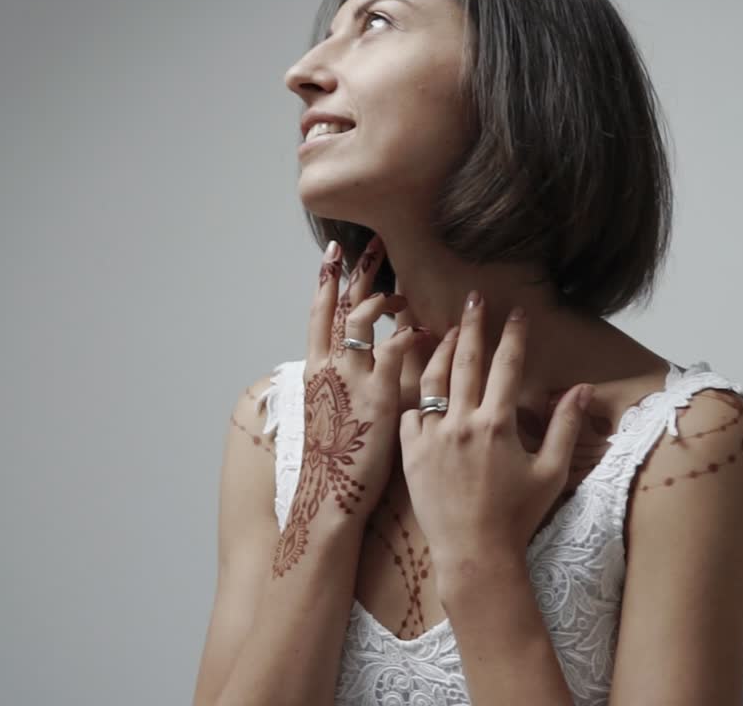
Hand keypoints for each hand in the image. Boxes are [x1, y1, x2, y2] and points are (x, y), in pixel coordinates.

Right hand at [273, 236, 429, 576]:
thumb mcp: (330, 417)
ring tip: (406, 294)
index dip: (327, 281)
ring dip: (388, 299)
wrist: (330, 496)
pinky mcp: (376, 392)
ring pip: (365, 317)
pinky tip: (427, 329)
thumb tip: (362, 371)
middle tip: (374, 245)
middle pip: (341, 303)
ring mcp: (351, 377)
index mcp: (315, 370)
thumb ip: (345, 387)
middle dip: (357, 272)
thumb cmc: (335, 463)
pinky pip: (395, 348)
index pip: (318, 313)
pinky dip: (410, 334)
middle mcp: (328, 365)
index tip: (336, 255)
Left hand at [398, 292, 594, 576]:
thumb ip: (564, 427)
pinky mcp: (410, 452)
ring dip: (440, 349)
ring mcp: (432, 436)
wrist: (473, 554)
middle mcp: (462, 423)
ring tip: (447, 328)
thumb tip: (581, 390)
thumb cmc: (517, 517)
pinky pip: (410, 412)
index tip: (516, 311)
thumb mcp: (550, 472)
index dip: (513, 335)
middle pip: (466, 361)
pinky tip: (419, 381)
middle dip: (473, 324)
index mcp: (498, 424)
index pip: (507, 366)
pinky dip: (416, 395)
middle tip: (474, 298)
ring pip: (432, 379)